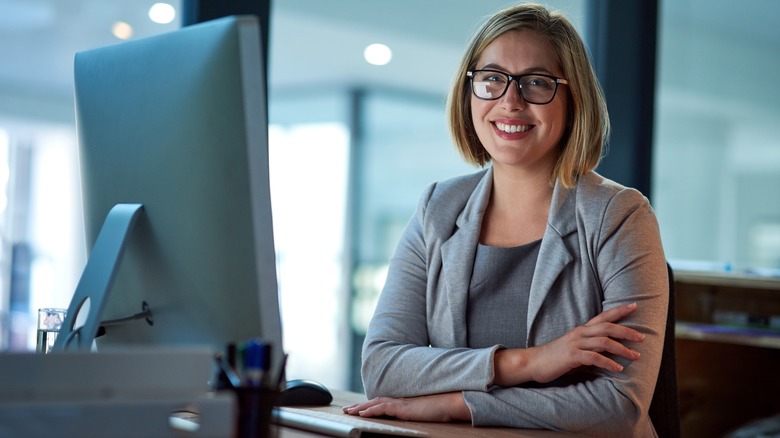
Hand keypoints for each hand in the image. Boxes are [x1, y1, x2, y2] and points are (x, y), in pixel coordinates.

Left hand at [342, 392, 470, 422]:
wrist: (452, 402)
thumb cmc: (442, 408)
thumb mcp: (424, 413)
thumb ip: (415, 413)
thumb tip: (412, 416)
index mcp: (404, 403)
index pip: (382, 402)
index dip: (369, 405)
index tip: (358, 408)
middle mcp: (400, 401)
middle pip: (375, 401)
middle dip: (360, 406)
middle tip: (347, 409)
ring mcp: (401, 403)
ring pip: (375, 404)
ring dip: (361, 407)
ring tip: (349, 412)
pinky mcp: (403, 408)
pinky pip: (383, 408)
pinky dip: (371, 410)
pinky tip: (362, 414)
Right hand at [495, 303, 645, 385]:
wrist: (533, 362)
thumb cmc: (556, 357)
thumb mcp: (574, 347)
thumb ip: (590, 346)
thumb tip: (609, 352)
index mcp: (581, 330)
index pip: (603, 316)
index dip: (619, 310)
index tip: (634, 306)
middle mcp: (580, 334)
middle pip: (607, 327)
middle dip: (627, 331)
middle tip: (642, 337)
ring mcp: (575, 344)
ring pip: (604, 342)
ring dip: (622, 349)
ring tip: (635, 356)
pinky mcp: (572, 356)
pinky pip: (594, 358)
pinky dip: (608, 363)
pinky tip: (618, 369)